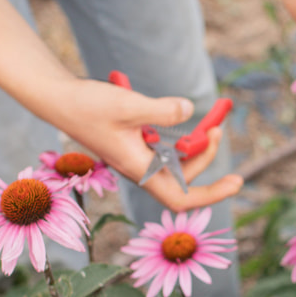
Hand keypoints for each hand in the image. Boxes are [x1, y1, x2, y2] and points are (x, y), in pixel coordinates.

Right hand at [48, 78, 243, 211]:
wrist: (58, 99)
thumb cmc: (87, 106)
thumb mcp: (127, 105)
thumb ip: (161, 110)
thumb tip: (190, 111)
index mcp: (139, 168)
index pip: (181, 197)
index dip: (211, 194)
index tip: (237, 181)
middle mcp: (140, 168)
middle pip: (184, 178)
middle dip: (206, 156)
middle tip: (217, 128)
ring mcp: (137, 159)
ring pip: (177, 163)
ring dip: (196, 147)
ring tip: (211, 123)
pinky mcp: (133, 146)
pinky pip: (165, 150)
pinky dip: (180, 139)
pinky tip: (182, 116)